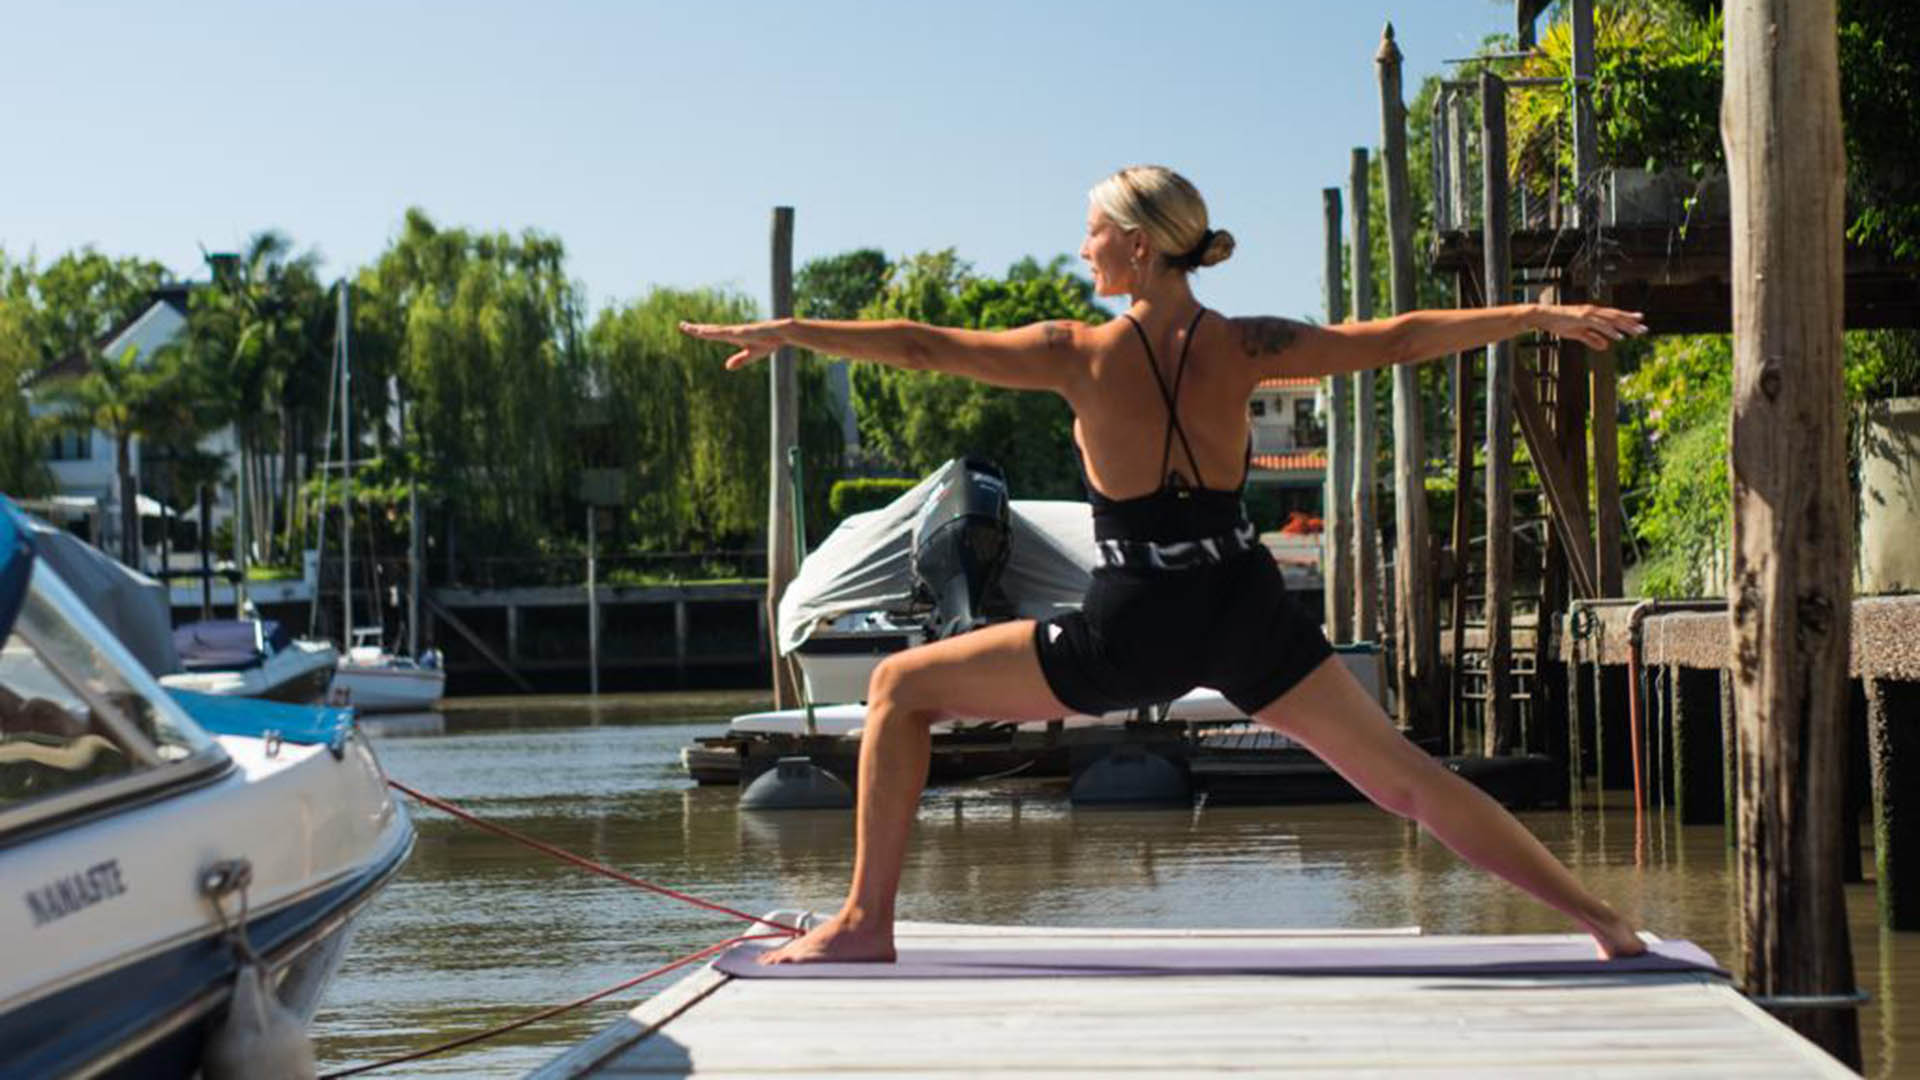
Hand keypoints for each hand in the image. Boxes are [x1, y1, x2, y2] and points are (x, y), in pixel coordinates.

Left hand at [679, 319, 790, 368]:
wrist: (782, 334)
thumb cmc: (769, 342)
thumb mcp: (752, 355)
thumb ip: (739, 360)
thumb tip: (726, 367)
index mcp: (732, 337)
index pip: (713, 334)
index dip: (700, 332)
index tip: (689, 329)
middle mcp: (732, 332)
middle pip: (710, 330)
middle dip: (696, 328)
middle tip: (681, 325)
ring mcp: (736, 331)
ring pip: (715, 330)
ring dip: (702, 329)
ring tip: (689, 328)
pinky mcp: (742, 332)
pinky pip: (726, 332)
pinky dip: (715, 332)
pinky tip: (707, 331)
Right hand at [1533, 305, 1647, 349]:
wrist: (1544, 317)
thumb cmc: (1559, 323)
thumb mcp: (1578, 333)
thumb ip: (1592, 339)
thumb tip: (1606, 346)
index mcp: (1594, 314)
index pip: (1614, 316)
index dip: (1627, 318)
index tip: (1640, 321)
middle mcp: (1594, 311)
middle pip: (1617, 317)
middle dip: (1631, 323)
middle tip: (1645, 328)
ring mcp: (1589, 314)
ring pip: (1612, 320)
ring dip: (1625, 326)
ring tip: (1637, 332)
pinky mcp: (1583, 318)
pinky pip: (1600, 325)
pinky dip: (1610, 330)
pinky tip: (1619, 336)